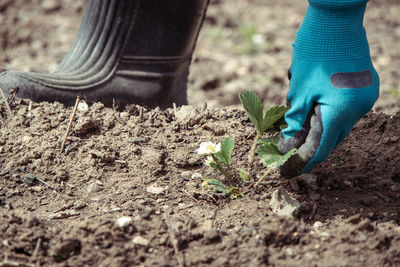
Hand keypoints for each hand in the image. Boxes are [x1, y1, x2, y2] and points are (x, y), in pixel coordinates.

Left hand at [279, 57, 378, 177]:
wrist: (336, 20)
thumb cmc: (313, 54)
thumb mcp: (298, 91)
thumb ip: (295, 121)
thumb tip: (288, 144)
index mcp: (341, 111)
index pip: (321, 148)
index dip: (304, 162)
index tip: (289, 171)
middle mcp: (359, 108)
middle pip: (333, 139)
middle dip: (312, 149)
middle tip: (292, 155)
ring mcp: (366, 97)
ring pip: (341, 126)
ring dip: (321, 132)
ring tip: (301, 136)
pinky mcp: (366, 88)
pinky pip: (348, 111)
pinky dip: (332, 117)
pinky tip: (317, 115)